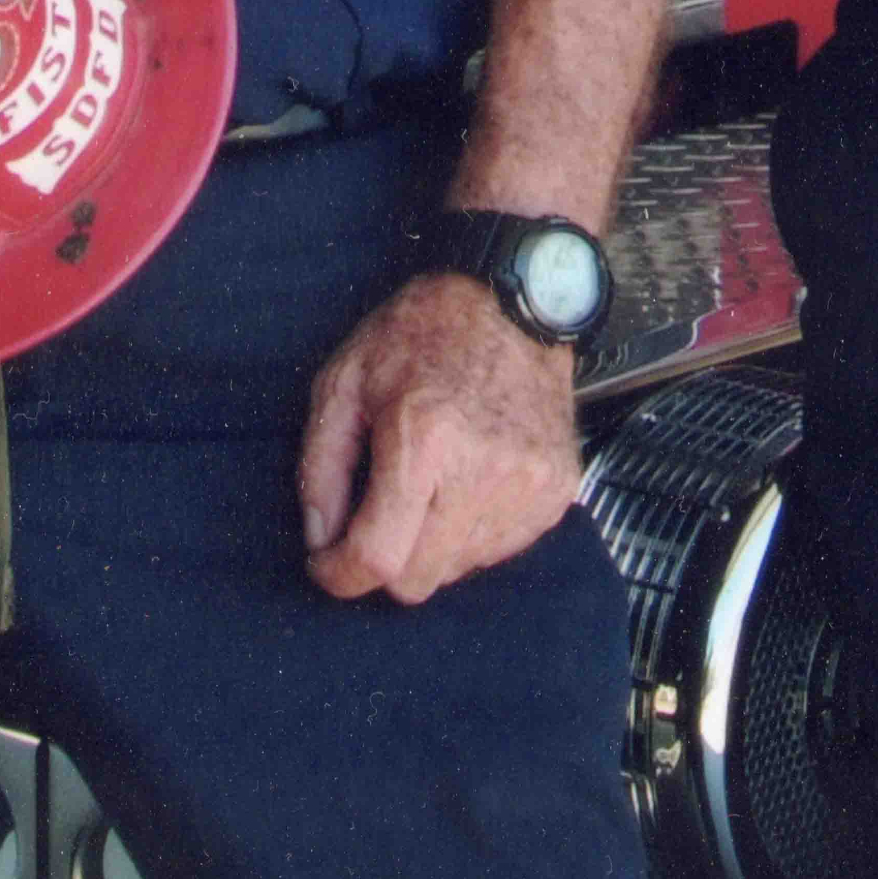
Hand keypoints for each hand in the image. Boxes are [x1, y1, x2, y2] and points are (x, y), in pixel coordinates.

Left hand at [295, 273, 578, 603]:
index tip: (326, 562)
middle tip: (375, 515)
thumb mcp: (345, 380)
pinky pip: (500, 551)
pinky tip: (466, 480)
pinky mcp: (556, 491)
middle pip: (418, 580)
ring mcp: (528, 485)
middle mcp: (484, 471)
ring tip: (430, 483)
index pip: (378, 558)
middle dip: (384, 559)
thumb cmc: (424, 331)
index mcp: (424, 440)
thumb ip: (321, 467)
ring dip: (431, 544)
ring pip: (458, 572)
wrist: (515, 299)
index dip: (339, 574)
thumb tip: (321, 540)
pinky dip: (472, 531)